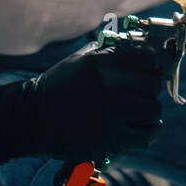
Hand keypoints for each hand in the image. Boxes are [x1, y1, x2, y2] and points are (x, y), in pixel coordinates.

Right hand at [0, 42, 164, 169]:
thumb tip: (136, 47)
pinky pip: (146, 135)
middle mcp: (107, 86)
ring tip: (137, 111)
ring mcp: (109, 114)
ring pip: (152, 109)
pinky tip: (140, 126)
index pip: (146, 56)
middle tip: (141, 91)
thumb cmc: (57, 87)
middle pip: (152, 83)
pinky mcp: (109, 138)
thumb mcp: (79, 60)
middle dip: (150, 86)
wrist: (32, 118)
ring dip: (148, 110)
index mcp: (100, 62)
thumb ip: (107, 52)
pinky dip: (148, 131)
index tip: (148, 68)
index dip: (151, 62)